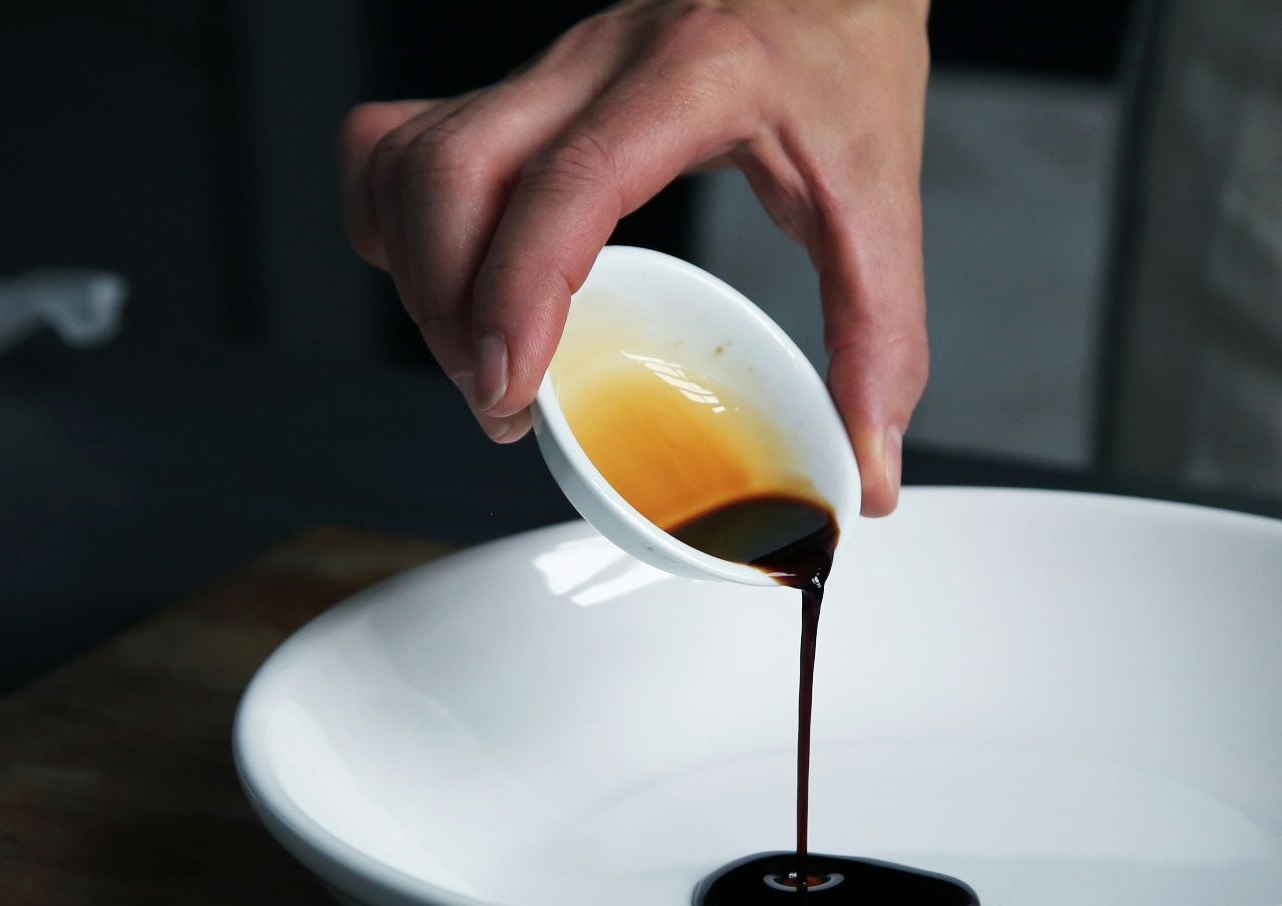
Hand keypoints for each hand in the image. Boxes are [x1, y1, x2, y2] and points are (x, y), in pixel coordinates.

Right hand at [337, 0, 929, 515]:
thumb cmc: (846, 65)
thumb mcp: (884, 202)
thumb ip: (883, 340)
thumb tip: (869, 467)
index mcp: (694, 79)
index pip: (570, 180)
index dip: (521, 288)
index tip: (509, 383)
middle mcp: (597, 61)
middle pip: (452, 172)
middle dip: (450, 308)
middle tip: (505, 399)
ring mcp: (546, 71)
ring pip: (410, 158)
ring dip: (419, 275)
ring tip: (479, 357)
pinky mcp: (520, 90)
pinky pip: (400, 143)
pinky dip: (398, 222)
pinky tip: (447, 281)